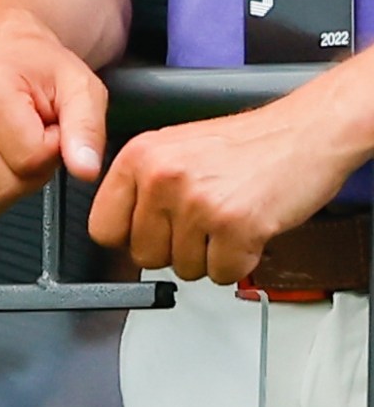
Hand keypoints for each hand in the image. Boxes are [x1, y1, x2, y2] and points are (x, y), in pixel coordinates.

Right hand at [0, 13, 110, 221]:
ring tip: (13, 150)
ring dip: (10, 186)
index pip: (30, 159)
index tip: (51, 127)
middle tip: (34, 140)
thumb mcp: (80, 89)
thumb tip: (85, 169)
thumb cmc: (37, 72)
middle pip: (5, 187)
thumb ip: (86, 129)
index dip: (54, 151)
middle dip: (33, 174)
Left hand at [89, 85, 363, 283]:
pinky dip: (240, 262)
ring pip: (185, 269)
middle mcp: (161, 178)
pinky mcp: (236, 225)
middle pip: (144, 255)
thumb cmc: (244, 144)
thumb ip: (142, 186)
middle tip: (202, 227)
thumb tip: (120, 232)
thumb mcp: (173, 149)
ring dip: (210, 256)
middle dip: (175, 250)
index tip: (148, 236)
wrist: (303, 133)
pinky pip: (223, 274)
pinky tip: (248, 233)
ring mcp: (197, 202)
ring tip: (227, 222)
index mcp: (139, 157)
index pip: (103, 227)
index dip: (129, 239)